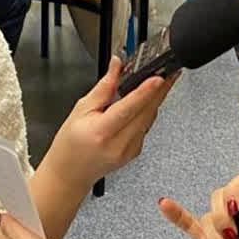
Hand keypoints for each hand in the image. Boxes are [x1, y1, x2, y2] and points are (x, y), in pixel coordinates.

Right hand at [45, 57, 174, 187]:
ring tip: (159, 82)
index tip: (158, 78)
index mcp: (101, 132)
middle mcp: (119, 144)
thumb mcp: (81, 110)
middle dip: (160, 90)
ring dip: (156, 99)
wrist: (71, 172)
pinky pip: (146, 126)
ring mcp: (130, 150)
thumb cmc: (70, 144)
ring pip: (150, 119)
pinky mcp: (136, 151)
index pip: (129, 108)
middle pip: (146, 112)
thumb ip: (104, 87)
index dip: (146, 91)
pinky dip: (147, 112)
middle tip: (168, 71)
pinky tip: (145, 102)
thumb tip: (117, 66)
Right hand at [161, 182, 238, 238]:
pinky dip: (176, 215)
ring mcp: (221, 231)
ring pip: (207, 220)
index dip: (235, 192)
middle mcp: (238, 217)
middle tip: (233, 236)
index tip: (236, 207)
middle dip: (223, 218)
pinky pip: (188, 226)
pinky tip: (165, 204)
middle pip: (218, 199)